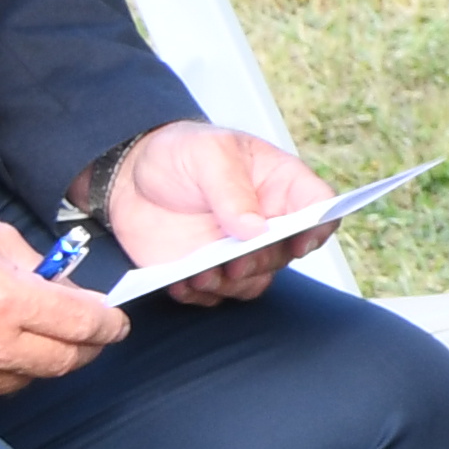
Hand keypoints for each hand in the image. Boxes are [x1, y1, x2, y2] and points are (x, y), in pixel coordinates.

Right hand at [0, 215, 126, 407]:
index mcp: (6, 302)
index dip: (109, 325)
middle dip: (86, 347)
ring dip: (38, 360)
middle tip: (89, 335)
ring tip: (20, 334)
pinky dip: (1, 374)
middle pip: (66, 361)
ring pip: (30, 379)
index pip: (84, 325)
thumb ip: (44, 271)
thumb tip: (79, 296)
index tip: (116, 324)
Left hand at [103, 121, 344, 305]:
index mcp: (280, 185)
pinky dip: (199, 295)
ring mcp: (236, 249)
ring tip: (199, 275)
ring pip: (254, 281)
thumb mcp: (209, 154)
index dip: (319, 227)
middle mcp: (266, 222)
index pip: (320, 207)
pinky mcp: (206, 270)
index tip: (298, 242)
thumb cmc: (179, 152)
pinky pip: (215, 295)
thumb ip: (232, 190)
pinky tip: (179, 282)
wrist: (128, 176)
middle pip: (285, 253)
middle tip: (233, 262)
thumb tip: (257, 229)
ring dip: (230, 285)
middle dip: (261, 263)